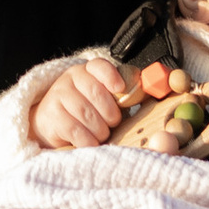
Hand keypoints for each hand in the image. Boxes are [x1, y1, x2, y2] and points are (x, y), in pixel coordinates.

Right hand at [33, 57, 179, 149]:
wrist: (52, 124)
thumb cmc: (87, 112)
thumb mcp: (105, 100)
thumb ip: (128, 95)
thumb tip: (158, 88)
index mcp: (87, 71)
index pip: (99, 66)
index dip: (110, 76)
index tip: (120, 89)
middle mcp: (70, 80)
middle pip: (96, 93)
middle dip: (110, 113)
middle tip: (112, 123)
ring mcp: (58, 96)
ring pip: (87, 114)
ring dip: (99, 130)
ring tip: (100, 133)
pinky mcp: (51, 116)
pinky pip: (76, 130)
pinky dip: (88, 140)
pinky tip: (90, 142)